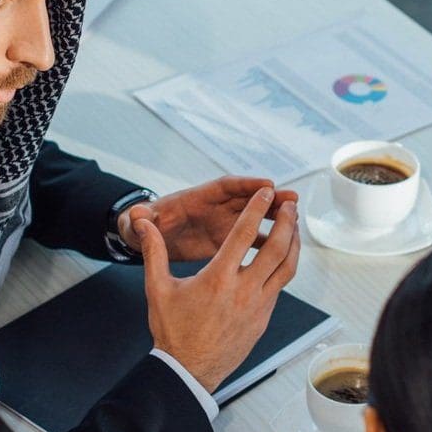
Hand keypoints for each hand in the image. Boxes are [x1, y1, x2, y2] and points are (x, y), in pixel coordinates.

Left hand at [119, 176, 299, 260]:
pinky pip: (251, 237)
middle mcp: (213, 206)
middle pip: (246, 197)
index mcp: (195, 199)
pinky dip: (267, 239)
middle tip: (293, 198)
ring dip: (274, 217)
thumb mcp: (139, 222)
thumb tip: (134, 213)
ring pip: (254, 216)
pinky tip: (285, 247)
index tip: (266, 184)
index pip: (224, 186)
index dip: (245, 184)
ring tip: (296, 219)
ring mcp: (222, 222)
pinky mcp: (225, 239)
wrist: (146, 239)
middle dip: (269, 197)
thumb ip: (140, 218)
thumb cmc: (142, 227)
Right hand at [140, 187, 301, 389]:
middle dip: (288, 223)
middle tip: (291, 205)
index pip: (244, 234)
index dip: (257, 209)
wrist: (188, 371)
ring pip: (287, 269)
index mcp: (218, 279)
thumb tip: (144, 224)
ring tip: (294, 228)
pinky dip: (284, 269)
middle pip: (277, 249)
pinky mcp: (263, 320)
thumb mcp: (157, 289)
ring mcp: (257, 307)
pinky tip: (280, 260)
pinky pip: (279, 288)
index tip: (266, 192)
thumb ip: (153, 252)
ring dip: (294, 245)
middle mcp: (243, 291)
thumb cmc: (172, 331)